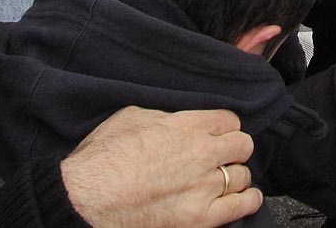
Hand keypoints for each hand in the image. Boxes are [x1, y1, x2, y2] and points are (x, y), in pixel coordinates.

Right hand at [61, 107, 260, 227]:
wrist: (88, 197)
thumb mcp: (132, 116)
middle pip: (242, 145)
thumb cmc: (104, 156)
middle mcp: (201, 153)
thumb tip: (175, 120)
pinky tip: (244, 197)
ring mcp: (203, 187)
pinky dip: (247, 200)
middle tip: (222, 155)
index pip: (229, 120)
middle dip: (234, 148)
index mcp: (186, 125)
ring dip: (234, 175)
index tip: (217, 134)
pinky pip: (240, 207)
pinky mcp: (199, 218)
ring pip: (241, 175)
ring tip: (225, 178)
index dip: (223, 127)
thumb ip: (164, 116)